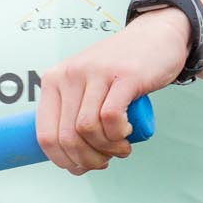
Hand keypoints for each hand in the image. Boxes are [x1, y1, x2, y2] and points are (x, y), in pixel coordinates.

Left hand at [36, 9, 188, 173]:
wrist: (156, 36)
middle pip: (67, 136)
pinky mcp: (124, 75)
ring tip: (121, 148)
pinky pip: (111, 116)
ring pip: (87, 129)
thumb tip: (71, 162)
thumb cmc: (121, 70)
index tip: (82, 166)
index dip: (62, 160)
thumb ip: (74, 115)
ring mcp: (96, 72)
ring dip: (106, 149)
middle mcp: (70, 74)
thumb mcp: (87, 87)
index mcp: (54, 79)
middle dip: (87, 159)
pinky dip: (118, 134)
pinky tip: (126, 134)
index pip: (45, 134)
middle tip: (106, 160)